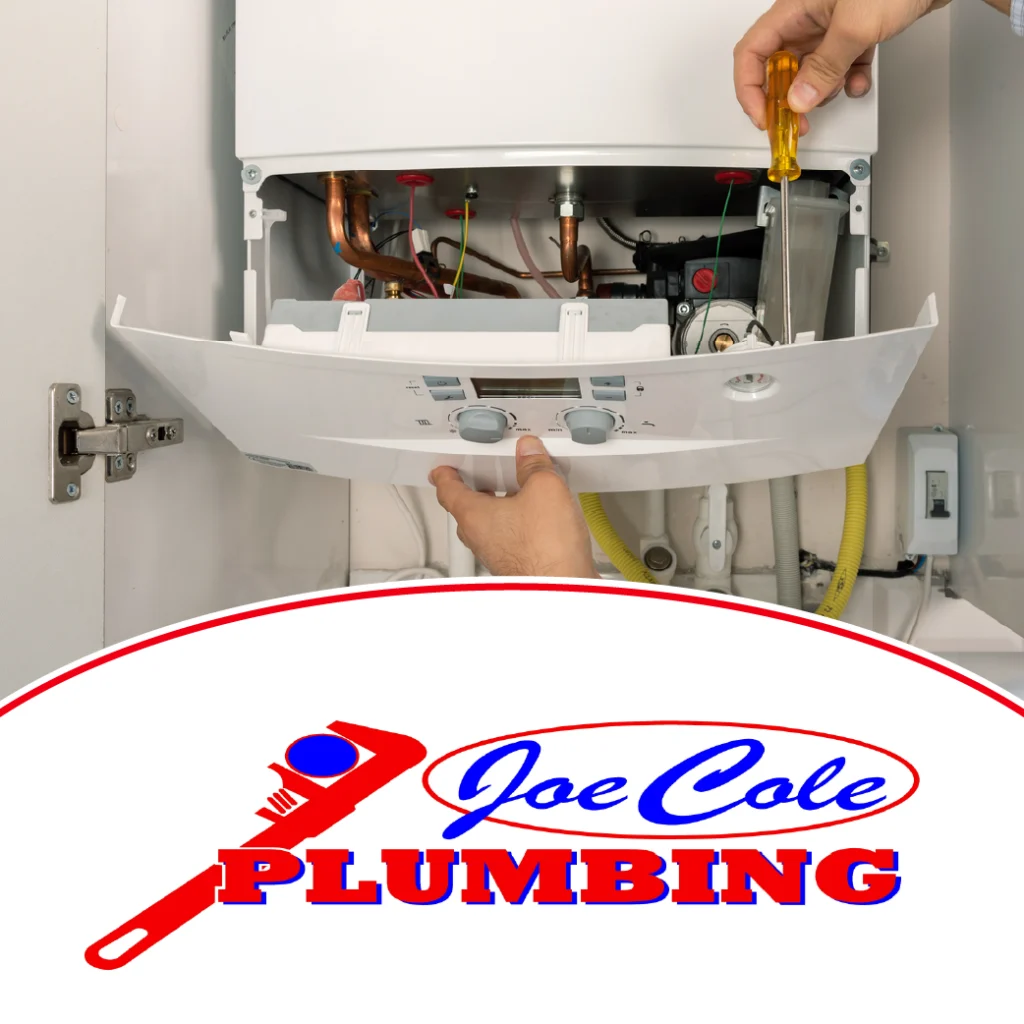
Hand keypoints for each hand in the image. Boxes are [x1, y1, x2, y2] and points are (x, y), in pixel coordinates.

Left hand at [429, 436, 599, 578]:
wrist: (562, 587)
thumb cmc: (545, 550)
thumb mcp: (544, 489)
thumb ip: (534, 466)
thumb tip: (530, 452)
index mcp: (473, 516)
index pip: (448, 491)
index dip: (444, 475)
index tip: (442, 470)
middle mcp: (480, 538)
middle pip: (467, 510)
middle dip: (475, 491)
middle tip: (480, 476)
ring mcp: (497, 555)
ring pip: (490, 527)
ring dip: (499, 510)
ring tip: (517, 494)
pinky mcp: (516, 566)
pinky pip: (509, 540)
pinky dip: (516, 527)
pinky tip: (538, 521)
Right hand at [735, 0, 951, 127]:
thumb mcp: (855, 27)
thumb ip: (824, 68)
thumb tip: (799, 100)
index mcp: (794, 10)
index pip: (751, 54)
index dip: (751, 89)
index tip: (765, 117)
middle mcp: (807, 18)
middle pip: (779, 68)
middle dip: (787, 99)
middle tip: (798, 123)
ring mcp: (830, 26)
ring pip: (810, 72)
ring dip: (822, 91)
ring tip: (838, 91)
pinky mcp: (854, 32)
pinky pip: (840, 66)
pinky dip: (848, 80)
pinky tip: (860, 81)